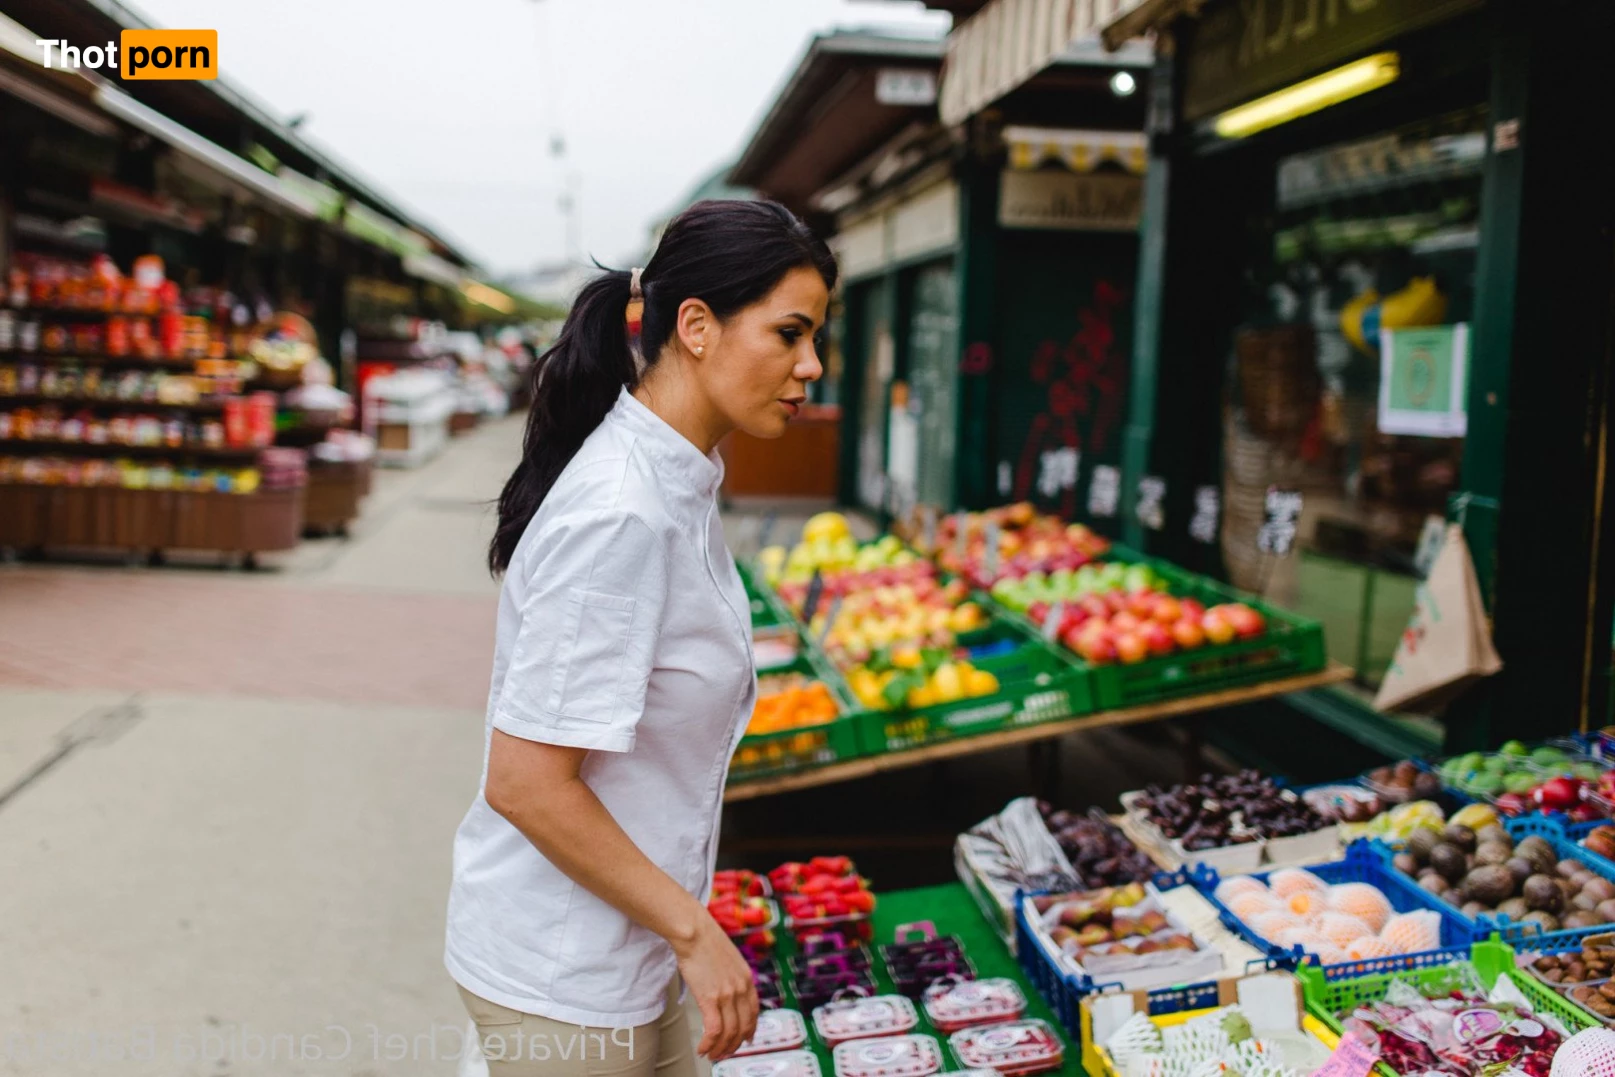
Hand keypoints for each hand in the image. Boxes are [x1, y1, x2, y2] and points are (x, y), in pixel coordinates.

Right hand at [672, 914, 758, 1059]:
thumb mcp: (729, 959)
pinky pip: (713, 1030)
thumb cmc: (705, 940)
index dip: (750, 1030)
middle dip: (734, 1045)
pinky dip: (709, 1044)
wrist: (694, 930)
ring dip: (720, 1049)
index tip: (746, 1039)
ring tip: (711, 1055)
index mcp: (747, 978)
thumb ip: (732, 976)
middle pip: (743, 1027)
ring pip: (729, 1033)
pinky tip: (702, 1048)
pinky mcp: (710, 998)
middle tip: (724, 1053)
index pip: (753, 1013)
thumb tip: (726, 988)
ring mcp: (727, 994)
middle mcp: (741, 988)